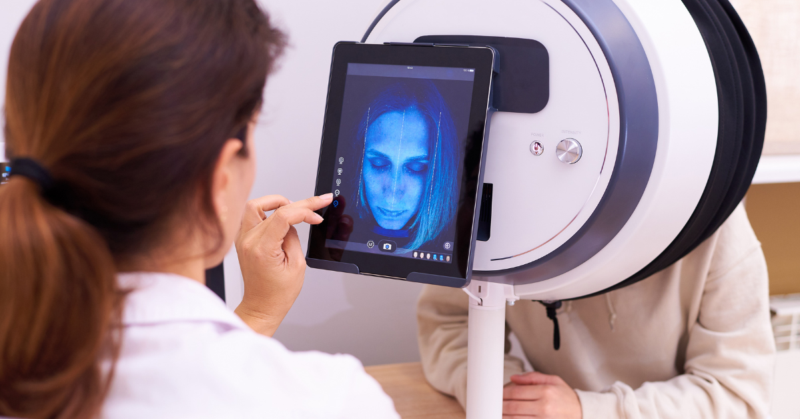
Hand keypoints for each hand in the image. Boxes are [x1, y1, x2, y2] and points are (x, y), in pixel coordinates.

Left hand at [234, 193, 332, 336]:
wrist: (261, 306)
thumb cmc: (278, 293)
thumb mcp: (297, 265)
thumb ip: (294, 237)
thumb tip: (294, 221)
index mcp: (262, 249)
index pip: (282, 216)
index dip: (304, 211)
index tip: (317, 216)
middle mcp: (248, 241)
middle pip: (272, 207)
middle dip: (298, 204)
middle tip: (315, 203)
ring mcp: (242, 239)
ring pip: (256, 205)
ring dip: (276, 202)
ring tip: (293, 208)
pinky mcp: (242, 239)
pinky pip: (251, 215)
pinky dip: (267, 210)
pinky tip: (280, 215)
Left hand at [502, 372, 581, 418]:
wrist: (581, 413)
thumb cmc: (566, 397)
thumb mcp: (553, 380)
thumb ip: (532, 377)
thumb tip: (513, 379)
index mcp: (545, 392)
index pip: (516, 392)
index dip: (503, 393)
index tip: (497, 394)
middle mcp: (544, 407)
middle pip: (513, 407)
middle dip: (500, 405)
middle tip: (494, 404)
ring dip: (504, 416)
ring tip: (498, 412)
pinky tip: (509, 418)